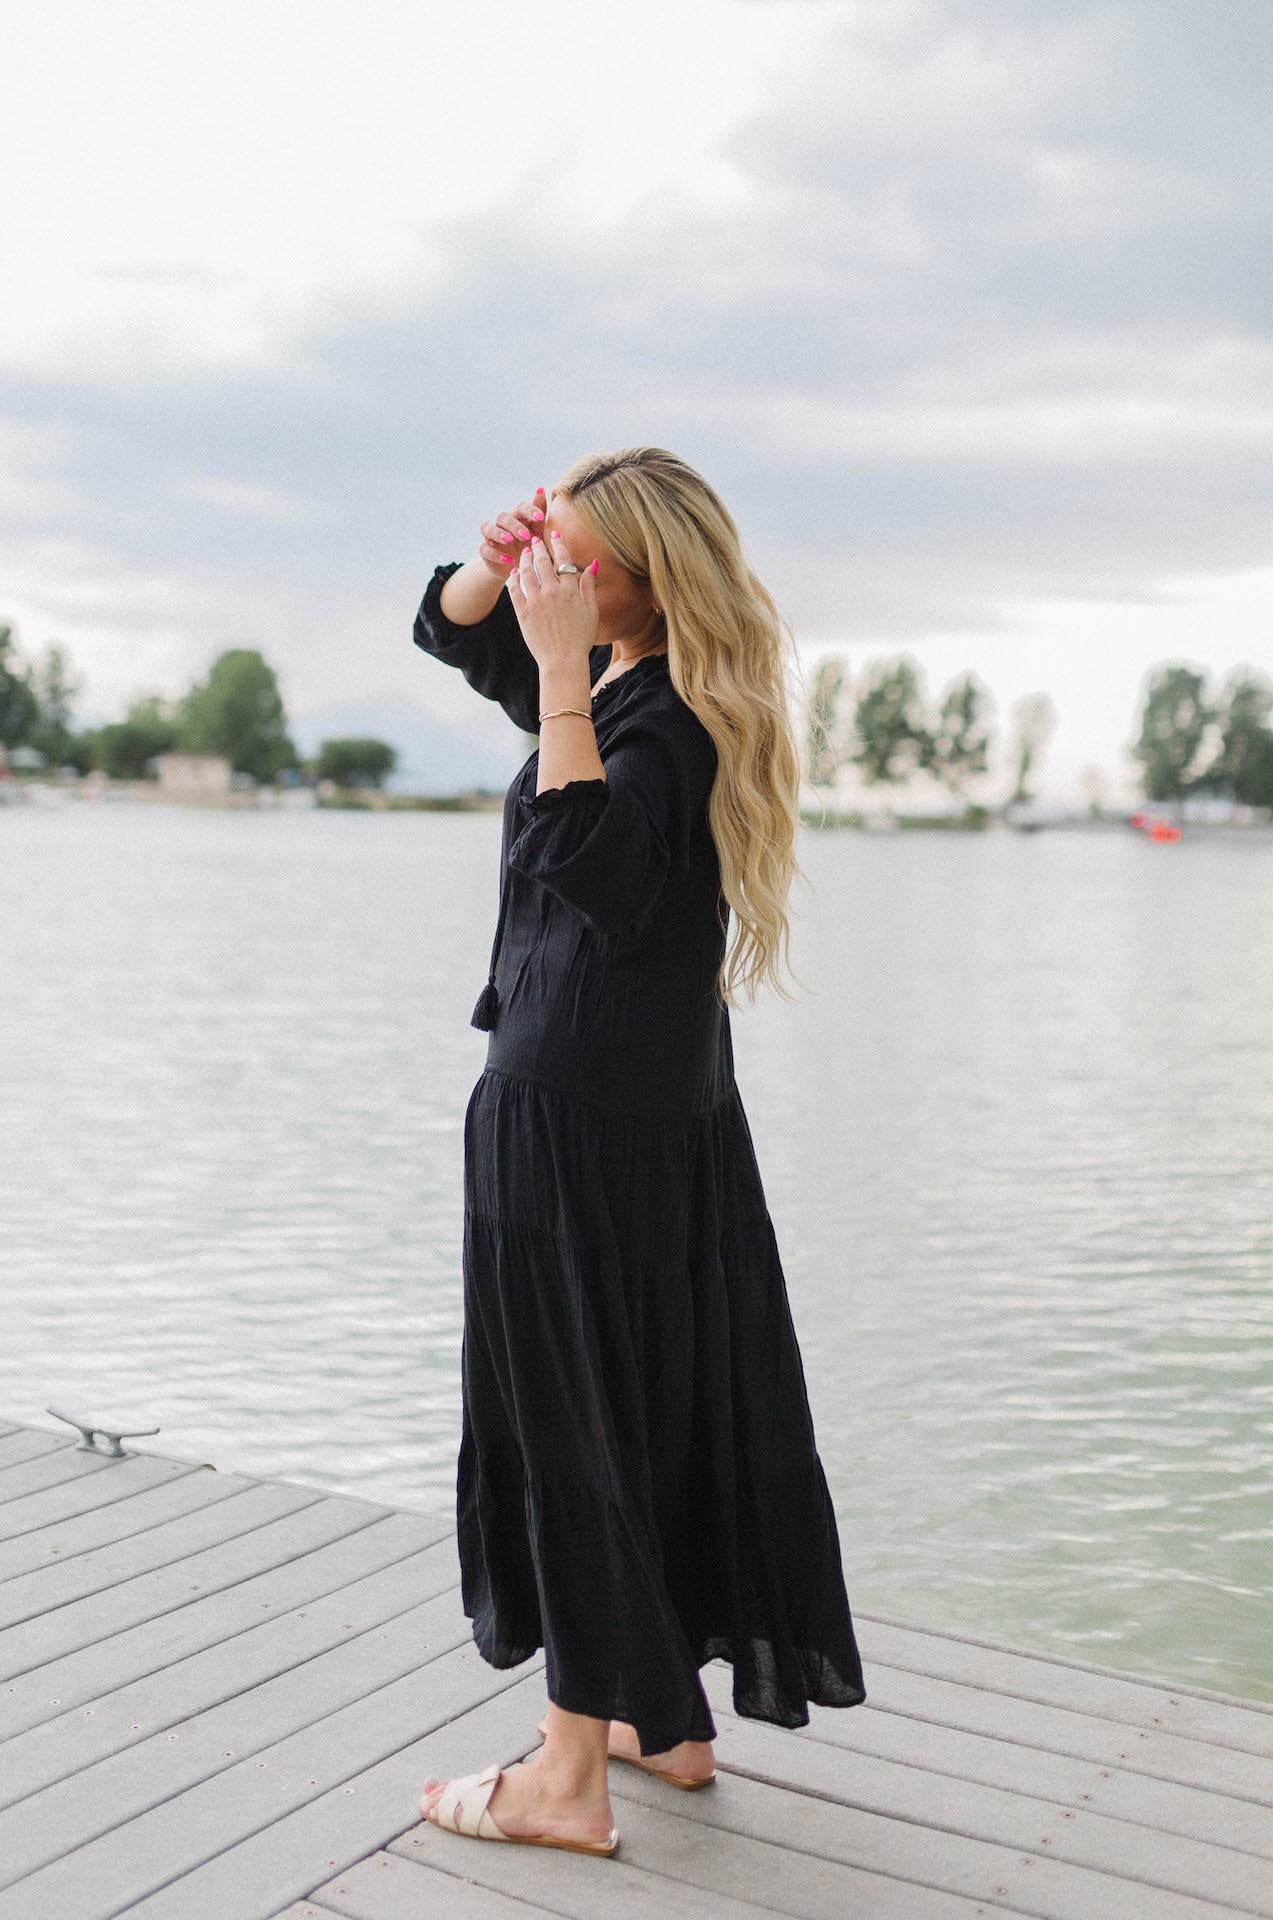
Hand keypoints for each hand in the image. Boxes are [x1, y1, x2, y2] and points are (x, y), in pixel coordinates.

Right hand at [477, 487, 546, 578]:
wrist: (518, 567)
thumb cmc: (529, 544)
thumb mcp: (537, 531)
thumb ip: (539, 513)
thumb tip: (541, 489)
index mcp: (517, 517)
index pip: (520, 507)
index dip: (529, 510)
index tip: (540, 518)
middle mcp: (502, 524)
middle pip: (503, 517)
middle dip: (514, 525)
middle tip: (527, 536)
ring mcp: (491, 537)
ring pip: (488, 528)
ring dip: (498, 533)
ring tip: (509, 540)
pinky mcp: (485, 551)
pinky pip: (484, 549)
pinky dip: (495, 554)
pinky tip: (508, 560)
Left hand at [507, 529, 598, 669]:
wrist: (563, 661)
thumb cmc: (580, 638)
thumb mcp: (591, 611)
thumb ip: (589, 586)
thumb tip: (593, 564)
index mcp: (570, 590)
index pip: (563, 559)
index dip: (558, 543)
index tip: (554, 534)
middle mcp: (552, 592)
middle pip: (542, 561)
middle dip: (537, 547)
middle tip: (534, 540)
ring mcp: (536, 602)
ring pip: (526, 572)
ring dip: (524, 559)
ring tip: (523, 553)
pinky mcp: (523, 613)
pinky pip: (514, 589)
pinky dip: (513, 578)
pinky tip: (514, 573)